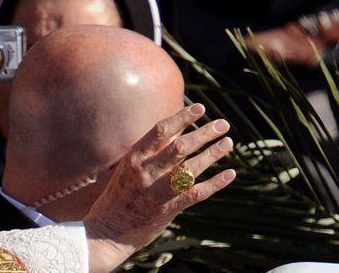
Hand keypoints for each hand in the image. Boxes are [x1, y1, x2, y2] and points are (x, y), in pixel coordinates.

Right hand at [82, 103, 234, 272]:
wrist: (109, 230)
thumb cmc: (120, 192)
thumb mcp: (130, 165)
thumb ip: (153, 148)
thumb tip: (178, 126)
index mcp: (135, 157)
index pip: (161, 130)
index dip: (182, 117)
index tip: (200, 108)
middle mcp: (147, 172)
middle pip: (181, 147)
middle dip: (204, 133)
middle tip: (223, 124)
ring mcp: (158, 191)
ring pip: (192, 168)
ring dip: (213, 154)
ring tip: (228, 142)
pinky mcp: (169, 209)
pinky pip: (197, 193)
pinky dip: (216, 182)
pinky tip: (230, 173)